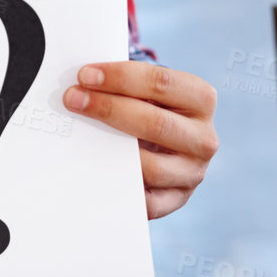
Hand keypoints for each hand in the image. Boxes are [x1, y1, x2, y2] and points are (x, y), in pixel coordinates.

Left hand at [64, 62, 218, 219]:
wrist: (171, 148)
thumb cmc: (154, 110)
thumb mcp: (150, 92)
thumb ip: (126, 85)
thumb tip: (83, 84)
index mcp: (201, 99)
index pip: (161, 82)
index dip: (120, 77)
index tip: (85, 75)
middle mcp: (203, 137)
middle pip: (156, 123)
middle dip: (108, 108)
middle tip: (73, 99)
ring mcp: (192, 172)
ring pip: (151, 167)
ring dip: (109, 151)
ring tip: (79, 136)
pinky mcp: (176, 200)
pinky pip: (146, 201)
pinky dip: (120, 186)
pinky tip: (96, 172)